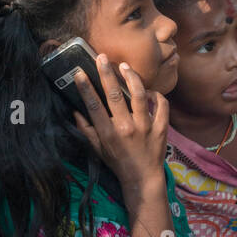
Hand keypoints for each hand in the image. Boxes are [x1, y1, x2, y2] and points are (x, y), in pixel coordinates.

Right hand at [73, 56, 169, 200]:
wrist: (143, 179)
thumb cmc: (118, 163)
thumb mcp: (98, 150)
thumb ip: (86, 130)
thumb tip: (75, 111)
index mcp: (108, 133)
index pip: (93, 105)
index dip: (85, 87)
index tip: (79, 72)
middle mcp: (126, 128)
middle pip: (114, 94)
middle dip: (106, 73)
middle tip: (101, 57)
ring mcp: (145, 127)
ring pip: (138, 94)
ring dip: (131, 77)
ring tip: (124, 66)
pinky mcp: (161, 128)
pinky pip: (161, 105)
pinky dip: (156, 95)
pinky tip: (149, 90)